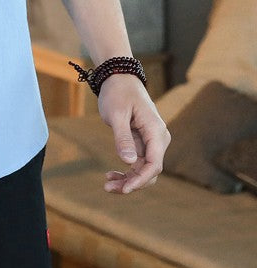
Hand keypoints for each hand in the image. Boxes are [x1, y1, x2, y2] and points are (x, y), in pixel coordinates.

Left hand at [97, 73, 170, 193]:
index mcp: (156, 132)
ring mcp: (152, 142)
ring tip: (107, 185)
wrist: (118, 77)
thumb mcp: (116, 114)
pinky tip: (111, 175)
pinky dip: (126, 170)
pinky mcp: (143, 142)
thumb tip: (129, 162)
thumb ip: (123, 137)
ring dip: (128, 179)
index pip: (154, 164)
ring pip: (143, 169)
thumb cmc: (117, 93)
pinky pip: (138, 162)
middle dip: (132, 183)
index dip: (140, 180)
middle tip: (108, 188)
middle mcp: (158, 139)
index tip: (125, 189)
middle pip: (150, 171)